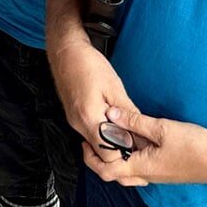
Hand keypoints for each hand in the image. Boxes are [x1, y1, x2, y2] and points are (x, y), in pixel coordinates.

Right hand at [48, 39, 139, 163]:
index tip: (140, 144)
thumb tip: (141, 133)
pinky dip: (105, 133)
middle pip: (102, 154)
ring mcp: (75, 122)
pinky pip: (92, 134)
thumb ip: (128, 114)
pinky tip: (115, 121)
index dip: (126, 153)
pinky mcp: (75, 117)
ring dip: (114, 141)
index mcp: (89, 118)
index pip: (109, 155)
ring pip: (97, 145)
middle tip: (137, 138)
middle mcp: (79, 125)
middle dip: (121, 150)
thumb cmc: (88, 64)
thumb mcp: (115, 87)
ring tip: (128, 128)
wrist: (65, 52)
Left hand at [81, 105, 206, 187]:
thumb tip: (109, 113)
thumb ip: (134, 121)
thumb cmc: (195, 146)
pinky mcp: (166, 170)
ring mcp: (157, 175)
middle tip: (93, 140)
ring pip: (128, 171)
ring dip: (116, 157)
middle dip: (100, 159)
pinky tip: (133, 141)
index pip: (106, 170)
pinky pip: (140, 167)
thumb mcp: (162, 128)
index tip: (85, 140)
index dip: (91, 157)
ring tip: (111, 138)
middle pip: (114, 174)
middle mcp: (147, 175)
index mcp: (141, 167)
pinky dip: (130, 156)